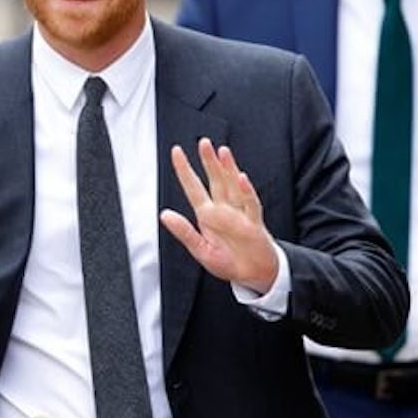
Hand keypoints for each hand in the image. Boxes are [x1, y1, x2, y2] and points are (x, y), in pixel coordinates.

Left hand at [159, 138, 278, 293]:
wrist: (253, 275)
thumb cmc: (228, 261)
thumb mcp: (200, 249)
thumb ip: (184, 232)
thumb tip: (164, 214)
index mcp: (207, 215)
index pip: (193, 187)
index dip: (184, 170)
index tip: (176, 152)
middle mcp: (223, 210)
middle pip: (215, 180)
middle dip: (209, 161)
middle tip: (203, 142)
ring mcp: (239, 214)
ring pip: (233, 186)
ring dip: (228, 169)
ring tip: (222, 152)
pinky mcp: (254, 224)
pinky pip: (250, 205)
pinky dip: (246, 192)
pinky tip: (241, 178)